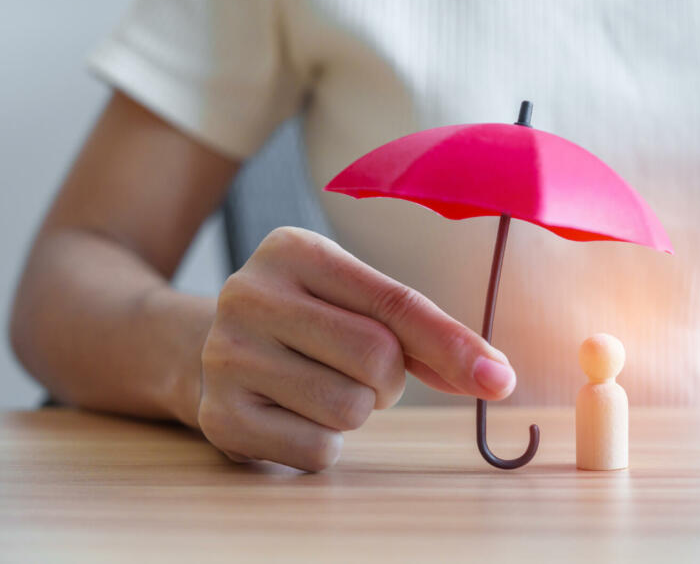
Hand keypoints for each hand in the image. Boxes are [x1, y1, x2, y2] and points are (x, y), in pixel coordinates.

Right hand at [196, 226, 515, 470]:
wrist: (201, 350)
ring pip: (350, 408)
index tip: (498, 379)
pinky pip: (319, 449)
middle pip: (376, 357)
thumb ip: (421, 333)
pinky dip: (325, 442)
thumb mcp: (352, 301)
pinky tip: (294, 413)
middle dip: (390, 378)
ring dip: (357, 408)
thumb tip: (494, 376)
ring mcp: (226, 356)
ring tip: (323, 386)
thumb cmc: (305, 322)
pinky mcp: (220, 415)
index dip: (453, 344)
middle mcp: (249, 293)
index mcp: (293, 249)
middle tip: (363, 372)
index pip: (395, 301)